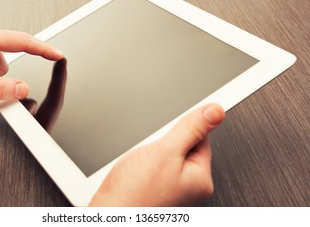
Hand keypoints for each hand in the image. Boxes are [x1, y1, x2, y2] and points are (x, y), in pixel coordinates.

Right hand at [89, 103, 224, 205]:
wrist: (109, 214)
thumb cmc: (134, 193)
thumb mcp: (166, 151)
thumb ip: (191, 129)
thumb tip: (215, 112)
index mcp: (201, 179)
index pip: (202, 138)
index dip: (182, 130)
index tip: (169, 133)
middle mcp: (191, 188)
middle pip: (184, 147)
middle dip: (165, 144)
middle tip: (151, 155)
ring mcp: (174, 191)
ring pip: (167, 157)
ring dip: (154, 154)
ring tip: (142, 166)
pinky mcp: (158, 191)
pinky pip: (156, 168)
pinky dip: (146, 165)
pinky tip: (137, 172)